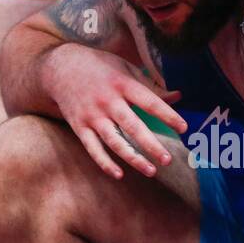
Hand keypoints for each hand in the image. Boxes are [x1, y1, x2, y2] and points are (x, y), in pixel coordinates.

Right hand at [41, 43, 186, 177]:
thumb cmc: (100, 68)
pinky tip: (119, 175)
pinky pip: (92, 148)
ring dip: (133, 158)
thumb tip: (179, 96)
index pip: (149, 102)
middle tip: (168, 159)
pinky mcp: (79, 126)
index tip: (183, 128)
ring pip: (114, 142)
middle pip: (132, 126)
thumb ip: (151, 86)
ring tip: (151, 171)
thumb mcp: (126, 70)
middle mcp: (107, 101)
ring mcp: (92, 115)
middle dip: (151, 145)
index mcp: (122, 84)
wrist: (60, 67)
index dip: (167, 115)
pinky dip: (104, 163)